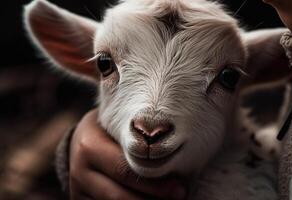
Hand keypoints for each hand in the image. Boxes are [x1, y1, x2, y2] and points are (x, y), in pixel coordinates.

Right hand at [69, 110, 185, 199]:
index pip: (126, 171)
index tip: (180, 187)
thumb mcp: (121, 127)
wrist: (81, 139)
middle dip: (154, 199)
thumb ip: (139, 142)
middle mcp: (79, 170)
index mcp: (90, 147)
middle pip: (120, 195)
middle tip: (181, 196)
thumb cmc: (112, 130)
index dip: (155, 183)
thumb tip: (176, 159)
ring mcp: (77, 189)